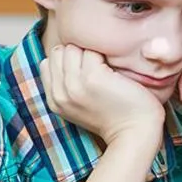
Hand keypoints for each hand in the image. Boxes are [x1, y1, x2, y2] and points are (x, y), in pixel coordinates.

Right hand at [40, 45, 164, 149]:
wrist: (135, 133)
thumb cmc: (116, 117)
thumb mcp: (80, 106)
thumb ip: (67, 86)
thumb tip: (65, 55)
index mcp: (54, 100)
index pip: (47, 62)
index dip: (67, 60)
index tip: (86, 69)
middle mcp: (60, 92)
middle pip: (58, 52)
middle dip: (77, 53)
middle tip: (98, 67)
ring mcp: (75, 84)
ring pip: (72, 48)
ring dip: (91, 53)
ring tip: (106, 69)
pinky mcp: (93, 77)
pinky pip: (92, 51)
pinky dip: (105, 55)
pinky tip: (115, 72)